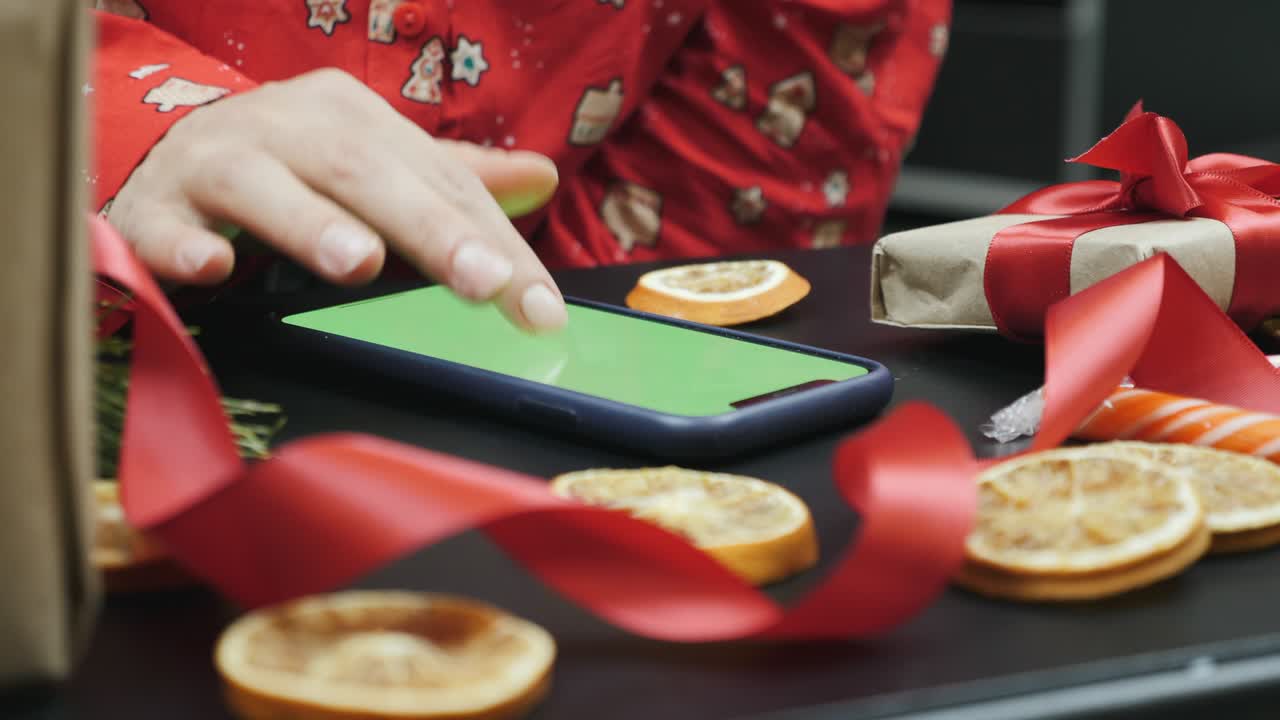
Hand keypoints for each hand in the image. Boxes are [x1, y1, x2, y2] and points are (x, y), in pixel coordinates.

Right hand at [107, 68, 566, 331]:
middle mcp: (284, 126)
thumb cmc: (290, 171)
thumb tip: (543, 178)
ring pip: (261, 185)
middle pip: (363, 172)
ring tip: (359, 264)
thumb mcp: (373, 166)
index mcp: (349, 116)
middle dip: (428, 228)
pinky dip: (183, 247)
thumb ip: (451, 182)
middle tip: (484, 283)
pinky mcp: (152, 208)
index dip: (494, 242)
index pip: (437, 180)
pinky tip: (212, 271)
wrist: (164, 163)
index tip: (540, 311)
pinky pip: (163, 228)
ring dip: (310, 224)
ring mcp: (211, 162)